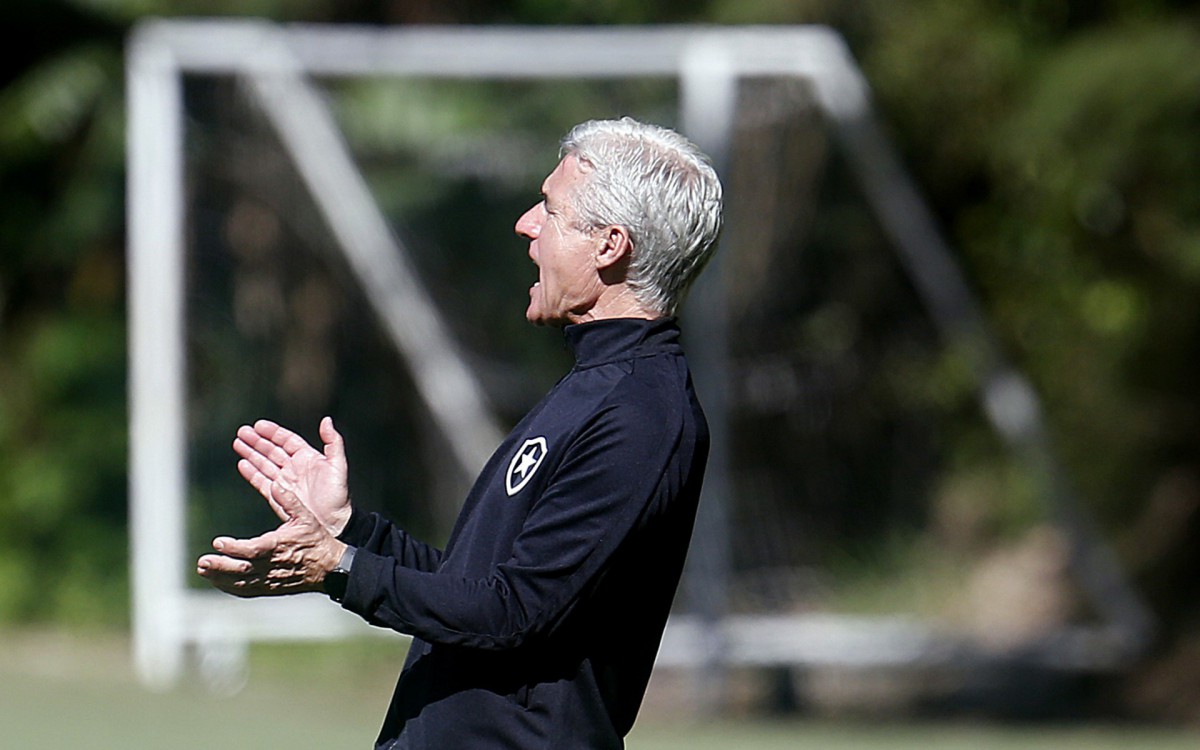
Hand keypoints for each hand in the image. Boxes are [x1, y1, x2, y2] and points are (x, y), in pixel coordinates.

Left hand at [197, 481, 345, 596]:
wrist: (330, 568)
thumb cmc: (317, 540)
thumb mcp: (307, 516)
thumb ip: (289, 501)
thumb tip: (276, 485)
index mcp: (280, 546)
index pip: (252, 549)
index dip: (234, 548)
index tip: (218, 542)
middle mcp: (273, 565)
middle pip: (242, 569)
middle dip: (220, 566)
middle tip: (202, 561)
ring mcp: (271, 580)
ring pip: (241, 582)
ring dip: (220, 577)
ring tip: (203, 569)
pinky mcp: (270, 588)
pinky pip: (247, 590)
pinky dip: (230, 587)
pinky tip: (217, 581)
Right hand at [233, 416, 351, 536]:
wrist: (332, 522)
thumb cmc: (338, 495)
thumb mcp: (338, 465)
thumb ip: (333, 441)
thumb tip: (326, 420)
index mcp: (307, 458)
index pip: (286, 440)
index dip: (273, 432)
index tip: (258, 425)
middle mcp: (294, 468)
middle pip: (272, 450)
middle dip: (257, 441)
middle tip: (242, 432)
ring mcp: (285, 481)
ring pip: (264, 463)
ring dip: (251, 453)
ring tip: (238, 443)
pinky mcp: (277, 496)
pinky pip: (261, 482)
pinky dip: (251, 473)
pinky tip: (242, 464)